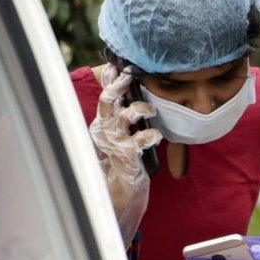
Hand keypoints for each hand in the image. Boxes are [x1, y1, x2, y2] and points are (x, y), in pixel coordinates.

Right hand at [89, 65, 162, 244]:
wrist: (119, 195)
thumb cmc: (122, 165)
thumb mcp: (120, 139)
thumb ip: (123, 120)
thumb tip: (131, 97)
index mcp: (102, 125)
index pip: (104, 97)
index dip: (109, 79)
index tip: (116, 64)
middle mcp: (105, 131)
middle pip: (107, 100)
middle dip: (119, 84)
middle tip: (130, 74)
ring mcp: (114, 142)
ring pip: (124, 115)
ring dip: (140, 108)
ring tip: (151, 110)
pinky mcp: (126, 155)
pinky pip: (140, 139)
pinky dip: (151, 135)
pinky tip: (157, 136)